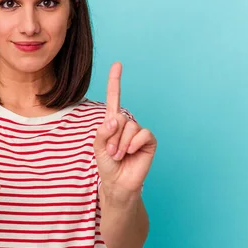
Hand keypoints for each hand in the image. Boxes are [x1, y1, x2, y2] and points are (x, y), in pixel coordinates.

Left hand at [94, 62, 156, 201]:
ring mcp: (139, 132)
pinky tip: (131, 153)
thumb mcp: (98, 146)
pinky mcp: (149, 141)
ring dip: (121, 144)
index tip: (117, 64)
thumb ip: (103, 131)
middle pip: (120, 118)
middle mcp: (127, 123)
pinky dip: (133, 144)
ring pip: (130, 126)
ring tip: (119, 156)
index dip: (115, 81)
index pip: (114, 98)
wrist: (117, 182)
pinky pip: (143, 134)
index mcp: (113, 122)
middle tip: (111, 152)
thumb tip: (115, 119)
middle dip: (112, 137)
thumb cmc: (107, 164)